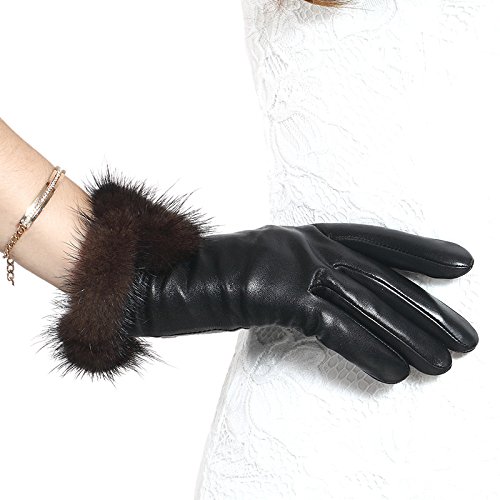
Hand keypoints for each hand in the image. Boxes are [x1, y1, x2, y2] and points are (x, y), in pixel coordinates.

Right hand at [124, 222, 477, 383]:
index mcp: (306, 233)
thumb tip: (339, 302)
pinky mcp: (274, 291)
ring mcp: (291, 263)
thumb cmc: (212, 277)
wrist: (162, 277)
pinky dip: (366, 349)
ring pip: (364, 301)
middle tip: (468, 337)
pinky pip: (331, 324)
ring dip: (407, 334)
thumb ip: (303, 279)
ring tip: (444, 364)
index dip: (419, 251)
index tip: (461, 263)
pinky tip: (396, 373)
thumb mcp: (266, 268)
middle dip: (427, 308)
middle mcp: (305, 242)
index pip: (376, 240)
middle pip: (379, 277)